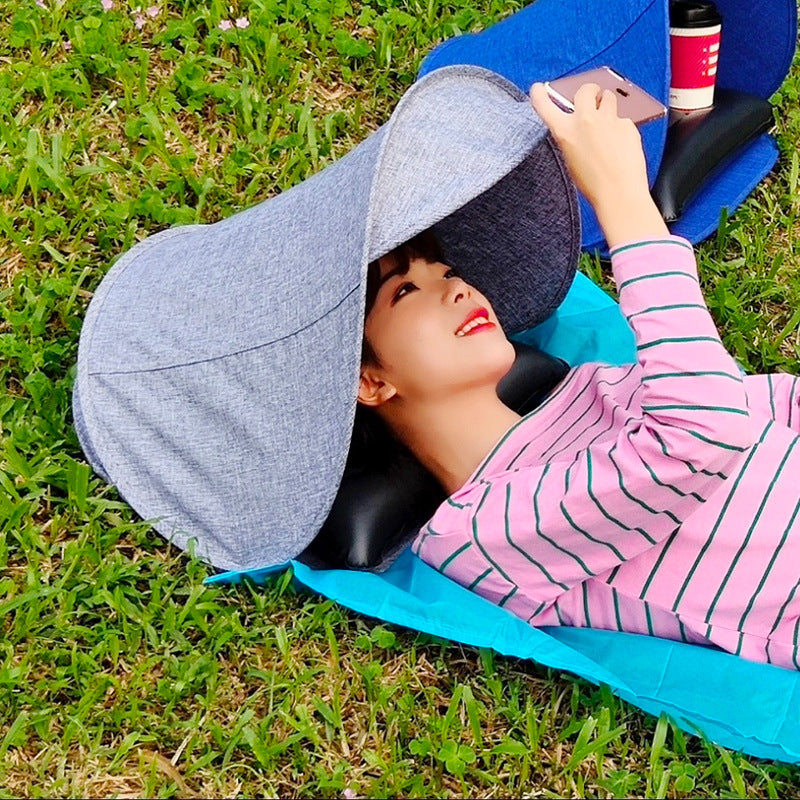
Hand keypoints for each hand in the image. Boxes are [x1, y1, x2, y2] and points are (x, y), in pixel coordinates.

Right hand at [530, 81, 667, 247]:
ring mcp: (607, 119)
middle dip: (590, 91)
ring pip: (609, 98)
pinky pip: (624, 119)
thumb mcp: (571, 159)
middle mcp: (585, 120)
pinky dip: (622, 129)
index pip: (546, 106)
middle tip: (594, 97)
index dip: (540, 95)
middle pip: (586, 89)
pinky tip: (621, 145)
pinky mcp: (627, 123)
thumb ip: (572, 136)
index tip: (538, 88)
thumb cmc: (594, 183)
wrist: (618, 192)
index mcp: (565, 132)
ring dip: (608, 105)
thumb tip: (579, 123)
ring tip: (609, 125)